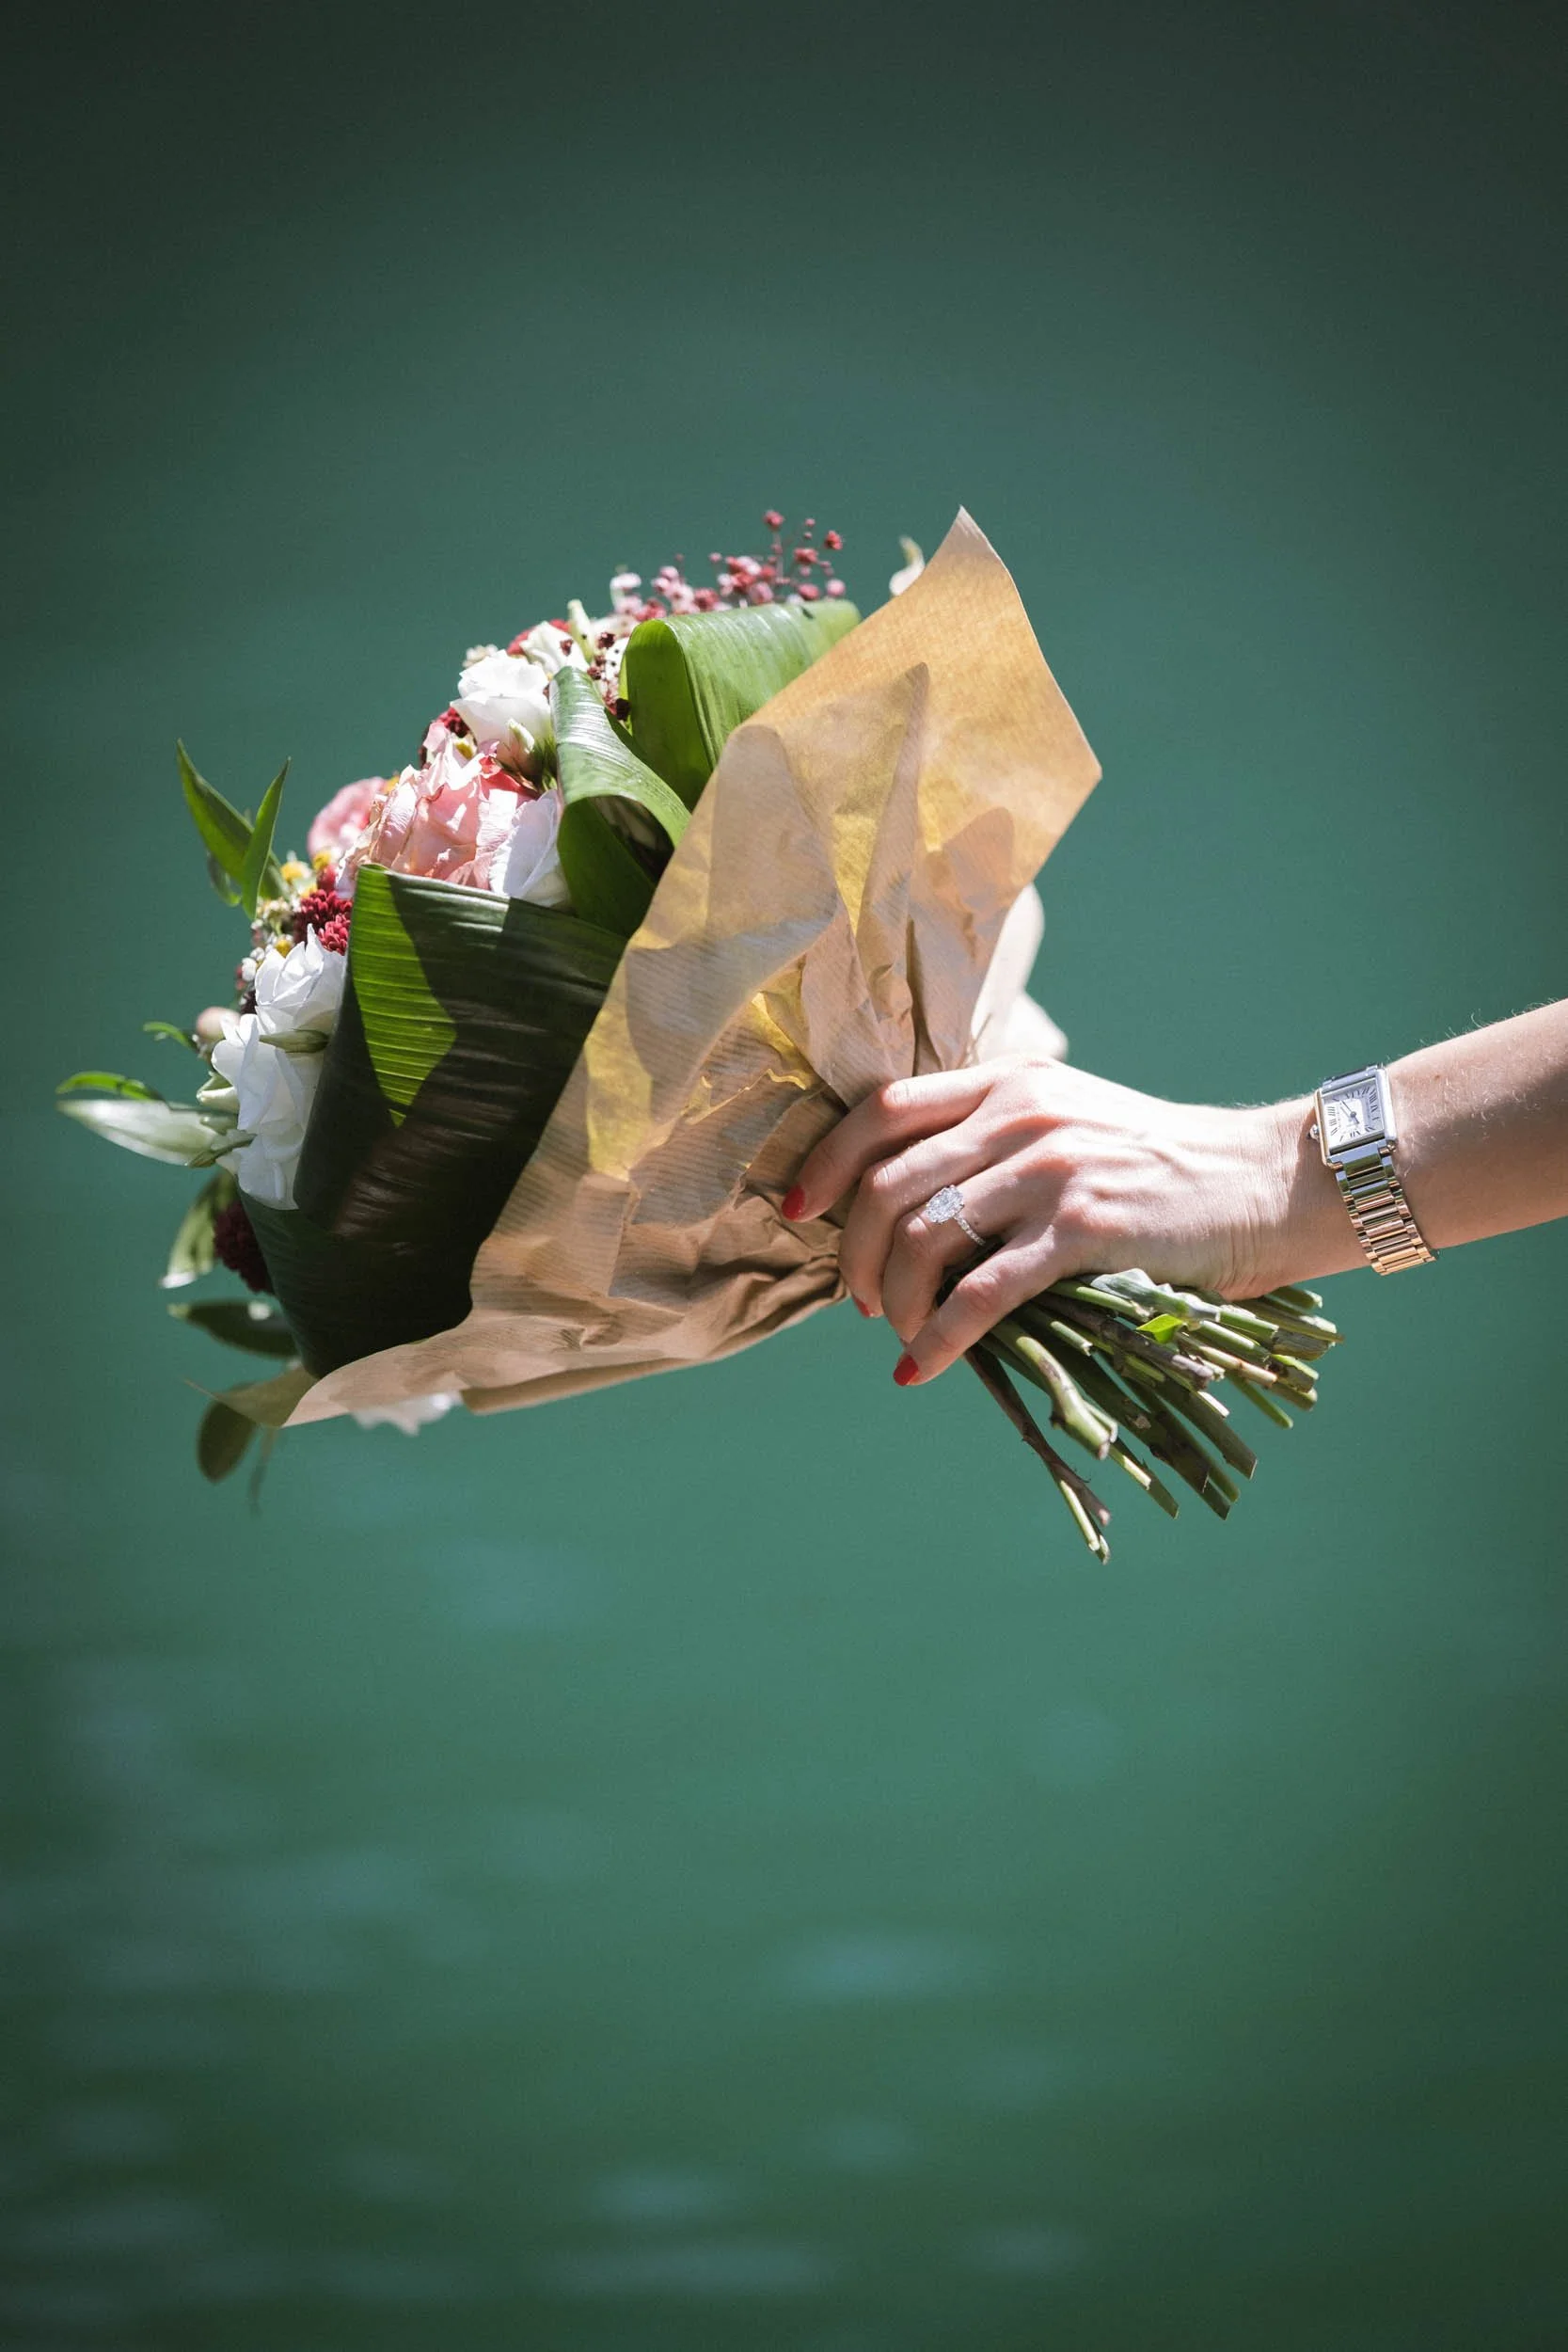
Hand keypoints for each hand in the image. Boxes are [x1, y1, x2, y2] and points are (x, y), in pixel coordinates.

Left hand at [783, 1057, 1325, 1383]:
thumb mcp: (1069, 1120)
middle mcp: (1020, 1113)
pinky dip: (940, 1338)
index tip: (797, 1210)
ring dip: (895, 1299)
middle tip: (859, 1298)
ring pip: (926, 1238)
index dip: (827, 1162)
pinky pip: (983, 1292)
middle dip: (857, 1253)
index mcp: (1008, 1081)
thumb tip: (911, 1200)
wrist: (1261, 1183)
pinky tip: (922, 1368)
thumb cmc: (1159, 1167)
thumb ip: (994, 1138)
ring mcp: (1051, 1167)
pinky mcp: (1083, 1227)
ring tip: (898, 1333)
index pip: (883, 1110)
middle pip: (889, 1183)